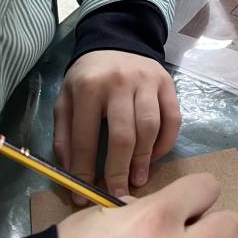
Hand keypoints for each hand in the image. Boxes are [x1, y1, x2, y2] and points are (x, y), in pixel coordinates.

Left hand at [53, 51, 180, 200]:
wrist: (116, 41)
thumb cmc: (87, 78)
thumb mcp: (65, 100)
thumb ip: (64, 135)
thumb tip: (71, 173)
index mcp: (88, 88)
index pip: (85, 137)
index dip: (83, 170)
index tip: (82, 196)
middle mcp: (119, 83)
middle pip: (123, 136)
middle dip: (119, 171)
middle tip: (118, 195)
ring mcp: (147, 82)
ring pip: (150, 128)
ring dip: (144, 160)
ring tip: (137, 179)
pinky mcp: (167, 84)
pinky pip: (172, 119)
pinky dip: (166, 143)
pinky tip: (155, 158)